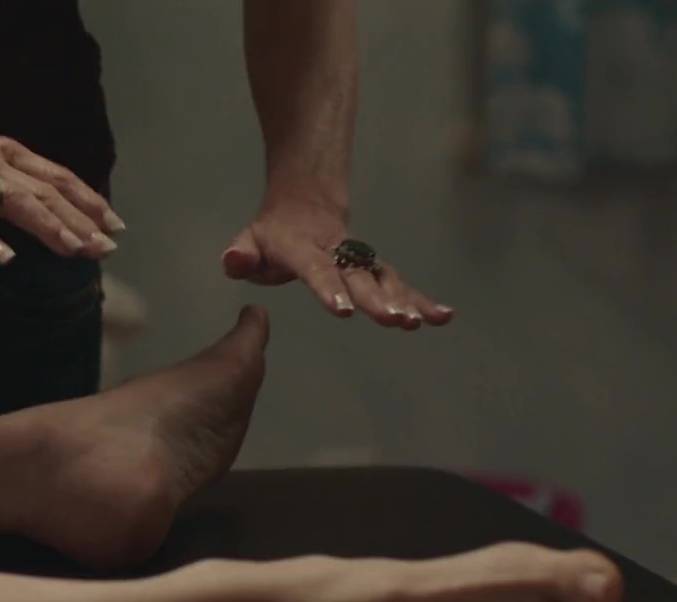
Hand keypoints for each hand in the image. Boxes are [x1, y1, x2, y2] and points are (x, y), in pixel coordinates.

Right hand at [0, 118, 125, 263]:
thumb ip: (12, 185)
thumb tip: (52, 213)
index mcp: (4, 154)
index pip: (57, 178)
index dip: (89, 201)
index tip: (116, 226)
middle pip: (44, 192)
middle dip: (80, 221)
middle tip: (106, 248)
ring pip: (12, 203)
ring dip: (46, 225)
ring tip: (73, 249)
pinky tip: (4, 257)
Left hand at [221, 194, 451, 329]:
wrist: (305, 203)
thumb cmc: (272, 234)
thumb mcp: (249, 240)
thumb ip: (241, 254)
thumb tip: (235, 262)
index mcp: (302, 248)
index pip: (316, 269)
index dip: (329, 288)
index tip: (345, 311)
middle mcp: (336, 252)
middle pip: (357, 275)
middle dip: (375, 298)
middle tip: (392, 320)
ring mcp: (358, 259)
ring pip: (383, 278)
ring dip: (403, 300)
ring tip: (419, 323)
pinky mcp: (374, 268)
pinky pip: (399, 284)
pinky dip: (420, 300)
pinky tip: (442, 317)